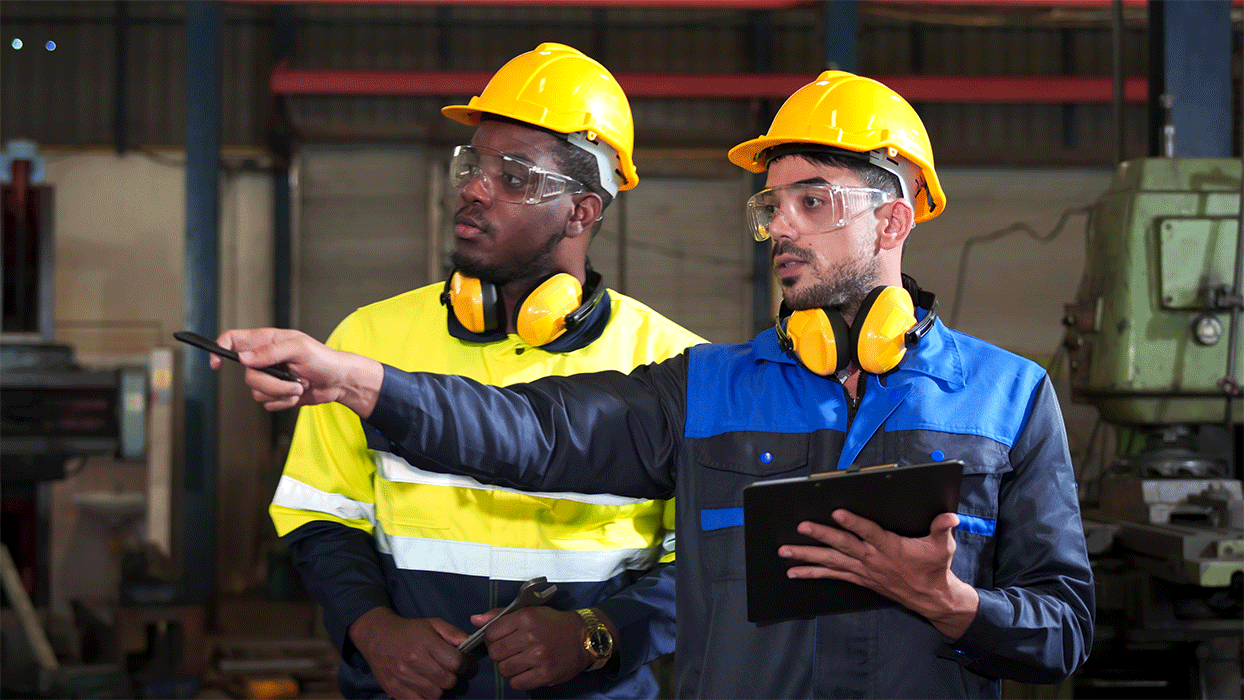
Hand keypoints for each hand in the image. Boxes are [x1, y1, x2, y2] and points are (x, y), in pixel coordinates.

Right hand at [212, 328, 382, 415]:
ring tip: (300, 385)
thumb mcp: (299, 348)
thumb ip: (270, 352)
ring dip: (282, 393)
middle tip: (295, 381)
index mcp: (267, 341)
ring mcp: (269, 377)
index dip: (220, 349)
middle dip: (272, 384)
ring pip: (257, 392)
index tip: (217, 363)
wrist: (339, 381)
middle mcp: (264, 359)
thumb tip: (243, 357)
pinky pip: (268, 403)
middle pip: (247, 376)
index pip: (233, 340)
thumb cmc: (323, 358)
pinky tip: (298, 394)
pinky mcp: (276, 393)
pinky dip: (284, 402)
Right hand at [348, 607, 468, 698]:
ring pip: (435, 694)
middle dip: (451, 677)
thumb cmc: (408, 631)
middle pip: (447, 681)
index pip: (456, 663)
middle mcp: (414, 659)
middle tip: (446, 671)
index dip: (463, 665)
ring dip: (438, 688)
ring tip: (433, 678)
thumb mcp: (432, 624)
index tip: (461, 664)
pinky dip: (424, 697)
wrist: (376, 636)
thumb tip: (469, 643)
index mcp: (425, 642)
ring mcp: (402, 676)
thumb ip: (453, 633)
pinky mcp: (394, 689)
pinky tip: (423, 686)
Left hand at [470, 605, 603, 690]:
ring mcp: (538, 657)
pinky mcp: (544, 674)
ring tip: (520, 660)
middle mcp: (531, 637)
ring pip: (504, 669)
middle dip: (499, 653)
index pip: (491, 632)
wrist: (585, 637)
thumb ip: (500, 616)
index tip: (500, 639)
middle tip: (511, 651)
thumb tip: (475, 620)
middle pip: (495, 652)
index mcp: (526, 618)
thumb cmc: (556, 624)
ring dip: (509, 667)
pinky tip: (527, 671)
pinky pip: (516, 683)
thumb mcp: (530, 612)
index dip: (492, 637)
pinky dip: (518, 679)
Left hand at [779, 510, 978, 638]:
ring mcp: (863, 570)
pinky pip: (831, 575)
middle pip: (842, 545)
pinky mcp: (858, 578)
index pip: (869, 532)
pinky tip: (793, 571)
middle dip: (820, 535)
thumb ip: (942, 528)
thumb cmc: (934, 568)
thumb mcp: (943, 546)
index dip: (854, 522)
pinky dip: (811, 573)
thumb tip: (950, 516)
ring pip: (831, 561)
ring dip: (807, 556)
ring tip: (785, 551)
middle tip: (801, 526)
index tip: (838, 512)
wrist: (931, 597)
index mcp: (890, 547)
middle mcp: (872, 559)